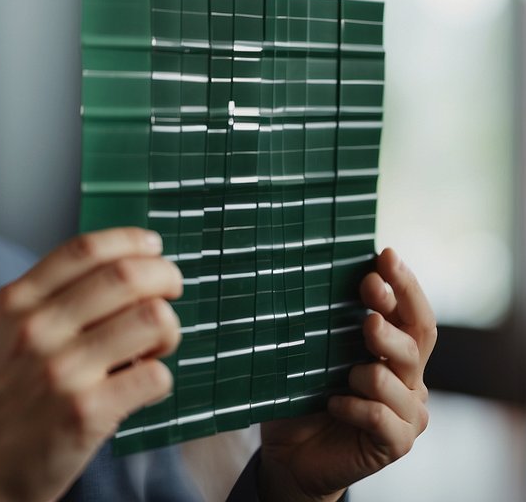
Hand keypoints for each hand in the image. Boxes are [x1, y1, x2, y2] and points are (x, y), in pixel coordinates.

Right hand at [0, 228, 182, 501]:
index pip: (83, 249)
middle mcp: (37, 328)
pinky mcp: (86, 413)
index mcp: (15, 301)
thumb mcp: (3, 334)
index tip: (152, 246)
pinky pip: (154, 376)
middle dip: (165, 276)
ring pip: (151, 320)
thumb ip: (47, 301)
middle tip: (172, 288)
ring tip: (154, 346)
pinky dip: (159, 377)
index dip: (129, 241)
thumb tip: (116, 272)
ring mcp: (62, 370)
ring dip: (168, 329)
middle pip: (125, 275)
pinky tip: (140, 386)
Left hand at [258, 248, 434, 501]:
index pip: (412, 312)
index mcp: (393, 350)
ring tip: (340, 376)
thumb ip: (318, 325)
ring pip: (397, 379)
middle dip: (393, 313)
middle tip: (369, 298)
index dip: (404, 283)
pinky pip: (383, 418)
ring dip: (365, 371)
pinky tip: (334, 404)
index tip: (383, 255)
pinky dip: (355, 407)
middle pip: (418, 336)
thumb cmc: (301, 397)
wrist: (292, 455)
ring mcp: (407, 412)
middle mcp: (408, 377)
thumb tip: (301, 272)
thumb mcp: (307, 355)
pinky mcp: (396, 442)